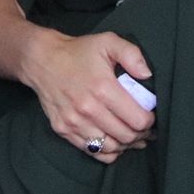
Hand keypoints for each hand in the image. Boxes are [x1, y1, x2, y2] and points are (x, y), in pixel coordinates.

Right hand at [21, 30, 153, 163]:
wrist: (42, 60)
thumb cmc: (78, 51)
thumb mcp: (107, 42)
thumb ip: (132, 55)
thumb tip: (148, 75)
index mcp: (103, 88)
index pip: (137, 120)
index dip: (150, 121)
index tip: (151, 115)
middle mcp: (88, 109)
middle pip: (126, 136)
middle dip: (141, 134)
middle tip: (145, 128)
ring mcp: (74, 122)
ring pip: (111, 148)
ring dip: (126, 145)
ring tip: (132, 136)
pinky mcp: (64, 130)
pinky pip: (92, 152)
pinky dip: (108, 151)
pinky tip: (114, 142)